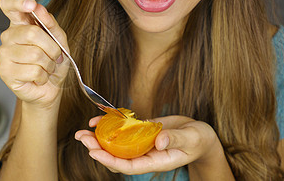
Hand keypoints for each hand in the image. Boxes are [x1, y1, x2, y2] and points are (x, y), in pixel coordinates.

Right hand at [0, 0, 69, 109]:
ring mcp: (4, 54)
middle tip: (54, 56)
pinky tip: (39, 77)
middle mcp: (8, 36)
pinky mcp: (5, 72)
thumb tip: (39, 8)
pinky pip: (33, 70)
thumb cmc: (53, 62)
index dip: (18, 1)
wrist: (50, 88)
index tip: (32, 5)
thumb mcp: (59, 40)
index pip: (8, 4)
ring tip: (46, 68)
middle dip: (51, 47)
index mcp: (19, 23)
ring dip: (49, 64)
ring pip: (35, 54)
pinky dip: (43, 76)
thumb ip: (51, 23)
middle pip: (31, 32)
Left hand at [75, 115, 223, 174]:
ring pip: (116, 144)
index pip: (129, 166)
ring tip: (83, 131)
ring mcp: (141, 143)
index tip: (94, 153)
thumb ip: (176, 139)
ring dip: (98, 138)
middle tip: (83, 138)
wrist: (200, 134)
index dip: (110, 161)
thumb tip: (160, 140)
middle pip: (116, 156)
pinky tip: (98, 119)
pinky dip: (109, 125)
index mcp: (156, 161)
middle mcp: (145, 154)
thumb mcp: (191, 139)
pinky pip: (122, 131)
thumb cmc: (198, 139)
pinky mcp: (141, 131)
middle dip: (98, 149)